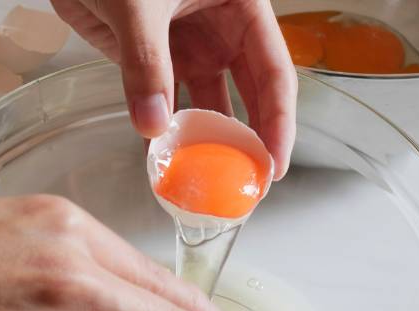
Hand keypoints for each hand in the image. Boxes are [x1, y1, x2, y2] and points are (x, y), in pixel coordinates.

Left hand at [51, 0, 296, 178]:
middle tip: (247, 185)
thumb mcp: (140, 3)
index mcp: (240, 7)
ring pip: (206, 105)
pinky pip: (164, 103)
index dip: (278, 122)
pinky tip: (164, 160)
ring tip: (206, 182)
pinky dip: (164, 131)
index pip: (274, 73)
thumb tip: (153, 125)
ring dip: (205, 142)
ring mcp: (187, 47)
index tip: (274, 164)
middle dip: (249, 140)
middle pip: (248, 96)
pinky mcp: (153, 59)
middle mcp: (220, 31)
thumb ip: (146, 61)